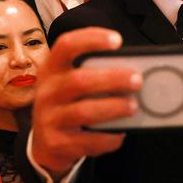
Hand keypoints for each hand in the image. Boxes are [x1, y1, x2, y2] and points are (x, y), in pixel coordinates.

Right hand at [32, 27, 139, 178]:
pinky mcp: (56, 142)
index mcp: (52, 69)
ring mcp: (48, 118)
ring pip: (84, 111)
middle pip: (79, 81)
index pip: (66, 45)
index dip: (91, 39)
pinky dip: (108, 137)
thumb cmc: (68, 104)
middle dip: (112, 79)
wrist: (45, 144)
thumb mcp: (70, 83)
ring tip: (134, 106)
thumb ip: (94, 73)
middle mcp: (47, 91)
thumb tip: (135, 69)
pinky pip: (87, 141)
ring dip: (113, 108)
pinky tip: (120, 133)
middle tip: (137, 80)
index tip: (117, 40)